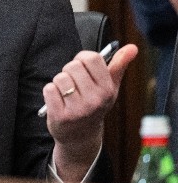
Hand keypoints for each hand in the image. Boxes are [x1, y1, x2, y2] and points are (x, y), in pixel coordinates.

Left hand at [43, 43, 137, 182]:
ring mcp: (78, 110)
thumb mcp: (109, 86)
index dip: (82, 59)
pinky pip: (49, 89)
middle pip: (72, 66)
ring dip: (59, 83)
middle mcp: (95, 100)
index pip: (91, 57)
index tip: (83, 68)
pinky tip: (59, 101)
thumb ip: (119, 65)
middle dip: (69, 71)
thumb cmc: (94, 103)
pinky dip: (51, 92)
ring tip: (67, 94)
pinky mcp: (60, 116)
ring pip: (60, 77)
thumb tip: (132, 47)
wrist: (80, 135)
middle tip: (74, 84)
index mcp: (108, 90)